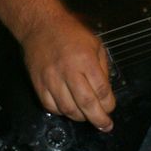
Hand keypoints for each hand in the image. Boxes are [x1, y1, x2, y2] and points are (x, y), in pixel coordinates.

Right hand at [20, 16, 115, 130]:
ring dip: (80, 117)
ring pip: (68, 109)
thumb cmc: (70, 32)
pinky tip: (69, 108)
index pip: (101, 90)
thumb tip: (105, 92)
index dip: (109, 104)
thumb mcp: (95, 44)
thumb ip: (102, 68)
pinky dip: (62, 112)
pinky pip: (51, 106)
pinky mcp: (39, 84)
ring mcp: (52, 79)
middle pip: (86, 104)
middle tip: (105, 125)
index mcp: (86, 60)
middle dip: (98, 119)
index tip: (110, 107)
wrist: (41, 25)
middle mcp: (68, 71)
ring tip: (87, 116)